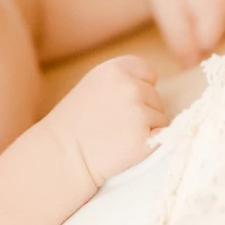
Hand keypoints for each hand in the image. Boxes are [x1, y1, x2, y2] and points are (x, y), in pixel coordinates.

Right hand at [45, 54, 167, 189]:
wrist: (61, 155)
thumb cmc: (77, 122)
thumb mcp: (96, 85)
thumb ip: (124, 79)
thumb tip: (155, 85)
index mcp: (117, 68)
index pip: (149, 73)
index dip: (139, 90)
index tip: (119, 104)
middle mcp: (130, 86)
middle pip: (156, 97)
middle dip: (142, 111)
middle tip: (112, 125)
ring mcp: (138, 112)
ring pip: (160, 118)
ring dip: (146, 129)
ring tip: (116, 137)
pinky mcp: (144, 138)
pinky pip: (162, 138)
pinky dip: (150, 145)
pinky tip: (126, 148)